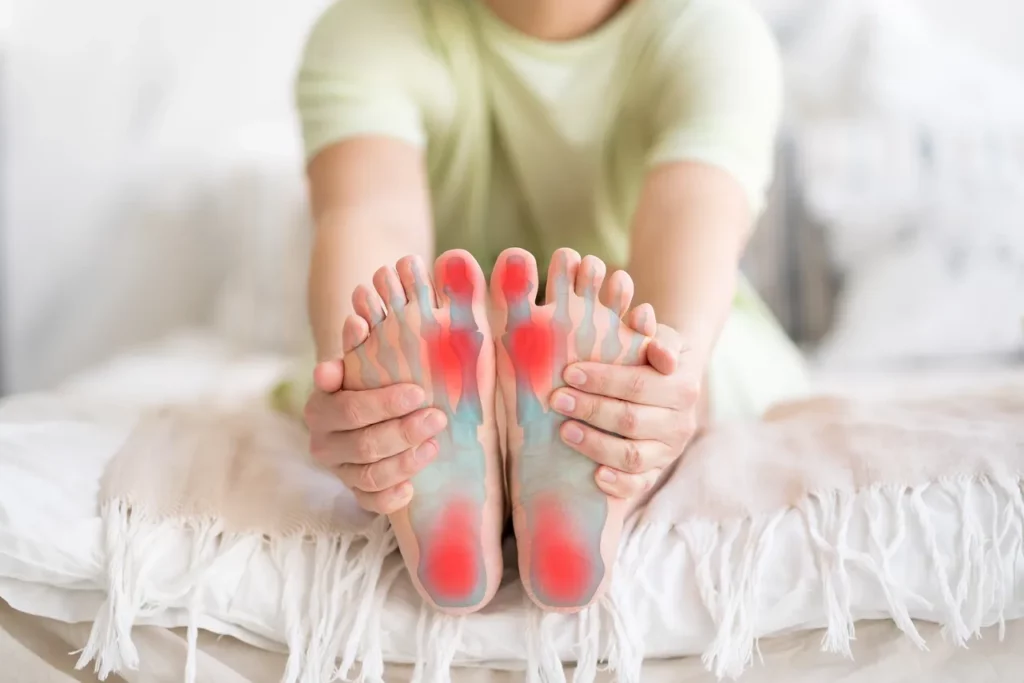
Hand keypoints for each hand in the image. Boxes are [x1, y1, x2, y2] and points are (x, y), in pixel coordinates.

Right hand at [304, 359, 446, 513]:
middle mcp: (324, 443)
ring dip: (404, 462)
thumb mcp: (360, 364)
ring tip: (433, 446)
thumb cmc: (364, 384)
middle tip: (437, 418)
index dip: (383, 403)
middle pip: (363, 445)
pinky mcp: (355, 492)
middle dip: (403, 432)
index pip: (350, 409)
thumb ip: (358, 345)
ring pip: (369, 476)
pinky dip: (391, 498)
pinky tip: (412, 488)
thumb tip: (356, 320)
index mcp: (320, 408)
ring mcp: (339, 471)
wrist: (359, 414)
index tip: (418, 392)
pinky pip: (370, 503)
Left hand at [550, 319, 700, 499]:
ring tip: (564, 431)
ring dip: (595, 445)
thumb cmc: (651, 354)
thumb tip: (642, 315)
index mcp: (683, 385)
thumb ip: (648, 329)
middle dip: (591, 409)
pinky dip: (617, 484)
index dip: (604, 380)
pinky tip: (594, 475)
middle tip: (556, 399)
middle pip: (631, 420)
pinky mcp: (656, 472)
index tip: (569, 372)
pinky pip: (639, 485)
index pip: (640, 385)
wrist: (670, 382)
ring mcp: (669, 451)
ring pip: (632, 456)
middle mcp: (681, 422)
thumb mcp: (656, 335)